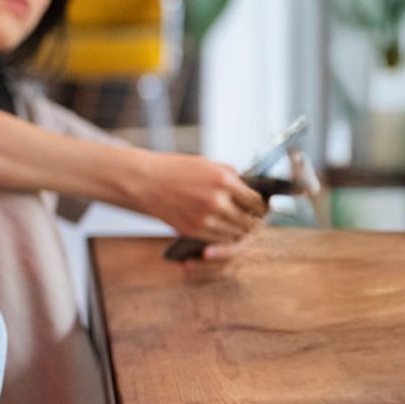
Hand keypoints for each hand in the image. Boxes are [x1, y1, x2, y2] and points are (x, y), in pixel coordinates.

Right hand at [130, 151, 267, 246]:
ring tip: (236, 227)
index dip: (259, 208)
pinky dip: (223, 238)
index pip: (254, 201)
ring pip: (234, 232)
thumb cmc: (175, 170)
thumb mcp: (207, 164)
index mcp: (224, 179)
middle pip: (247, 220)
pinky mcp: (193, 230)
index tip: (258, 210)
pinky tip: (221, 231)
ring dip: (238, 231)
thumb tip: (247, 187)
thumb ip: (229, 175)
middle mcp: (218, 200)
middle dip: (251, 221)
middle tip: (251, 222)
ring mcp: (205, 217)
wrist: (145, 181)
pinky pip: (218, 239)